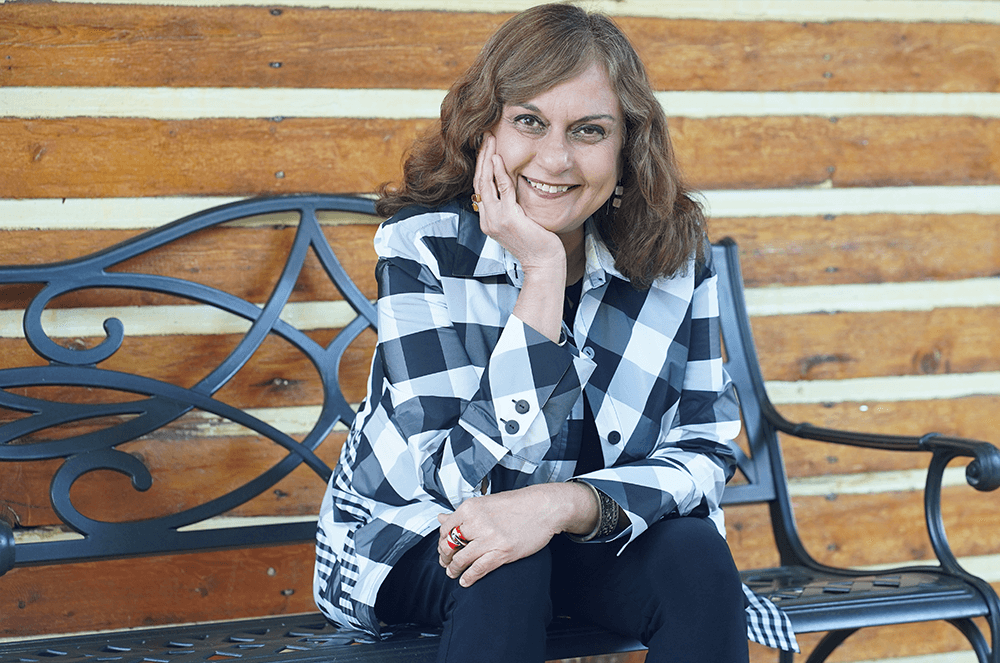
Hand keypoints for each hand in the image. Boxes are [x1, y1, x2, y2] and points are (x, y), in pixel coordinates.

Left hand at [437, 482, 597, 586]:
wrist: (544, 507)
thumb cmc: (517, 504)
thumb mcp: (486, 503)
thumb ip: (462, 514)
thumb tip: (440, 518)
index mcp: (471, 507)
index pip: (444, 528)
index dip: (441, 541)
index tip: (443, 547)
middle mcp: (477, 522)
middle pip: (449, 545)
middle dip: (444, 557)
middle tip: (446, 563)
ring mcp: (490, 538)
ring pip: (460, 559)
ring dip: (453, 569)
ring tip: (453, 573)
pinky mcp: (503, 552)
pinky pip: (478, 569)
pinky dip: (468, 577)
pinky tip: (465, 581)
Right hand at [474, 133, 565, 274]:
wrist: (543, 262)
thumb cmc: (536, 243)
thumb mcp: (519, 222)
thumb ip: (511, 207)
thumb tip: (512, 189)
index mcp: (488, 220)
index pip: (480, 188)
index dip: (481, 166)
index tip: (486, 147)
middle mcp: (487, 220)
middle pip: (479, 182)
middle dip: (481, 156)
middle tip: (485, 135)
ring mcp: (495, 220)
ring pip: (485, 183)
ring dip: (487, 158)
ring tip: (490, 139)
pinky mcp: (508, 219)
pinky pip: (502, 190)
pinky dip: (499, 172)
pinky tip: (498, 157)